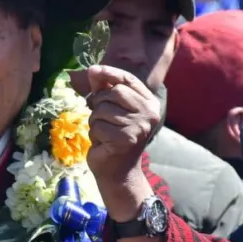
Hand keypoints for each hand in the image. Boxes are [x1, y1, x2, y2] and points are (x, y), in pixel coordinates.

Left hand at [69, 65, 159, 183]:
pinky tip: (103, 143)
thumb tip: (92, 70)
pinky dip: (94, 134)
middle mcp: (149, 113)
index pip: (128, 79)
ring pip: (102, 110)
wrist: (118, 171)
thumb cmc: (113, 137)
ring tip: (105, 132)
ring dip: (95, 121)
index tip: (93, 70)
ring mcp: (138, 127)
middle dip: (99, 103)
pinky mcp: (125, 139)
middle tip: (101, 117)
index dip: (109, 73)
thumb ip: (104, 89)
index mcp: (150, 103)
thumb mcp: (111, 109)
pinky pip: (97, 126)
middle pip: (113, 92)